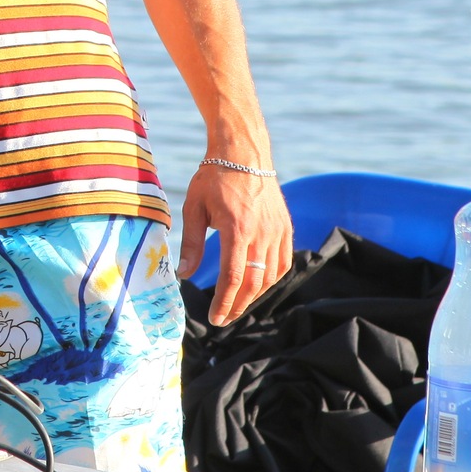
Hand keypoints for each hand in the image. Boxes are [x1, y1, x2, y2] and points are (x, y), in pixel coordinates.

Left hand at [177, 152, 292, 325]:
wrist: (244, 152)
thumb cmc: (214, 177)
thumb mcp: (194, 207)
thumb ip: (192, 244)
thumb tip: (184, 275)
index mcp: (238, 228)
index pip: (233, 277)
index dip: (224, 302)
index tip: (215, 318)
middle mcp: (262, 233)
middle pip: (253, 282)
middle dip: (237, 305)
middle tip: (223, 319)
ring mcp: (278, 231)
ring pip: (270, 276)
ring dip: (254, 296)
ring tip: (236, 305)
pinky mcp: (286, 228)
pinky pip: (283, 263)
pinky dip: (271, 279)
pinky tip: (257, 286)